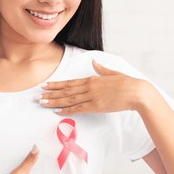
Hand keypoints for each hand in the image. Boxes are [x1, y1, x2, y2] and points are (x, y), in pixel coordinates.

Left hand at [35, 61, 150, 114]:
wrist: (136, 92)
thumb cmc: (127, 83)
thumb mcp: (113, 73)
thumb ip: (101, 69)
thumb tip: (94, 63)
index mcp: (92, 79)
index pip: (70, 82)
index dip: (56, 84)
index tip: (45, 85)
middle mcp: (89, 87)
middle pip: (65, 91)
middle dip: (50, 93)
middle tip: (36, 96)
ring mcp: (92, 97)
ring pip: (68, 99)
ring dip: (54, 101)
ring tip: (42, 102)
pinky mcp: (96, 106)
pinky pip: (78, 109)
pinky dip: (66, 110)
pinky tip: (57, 111)